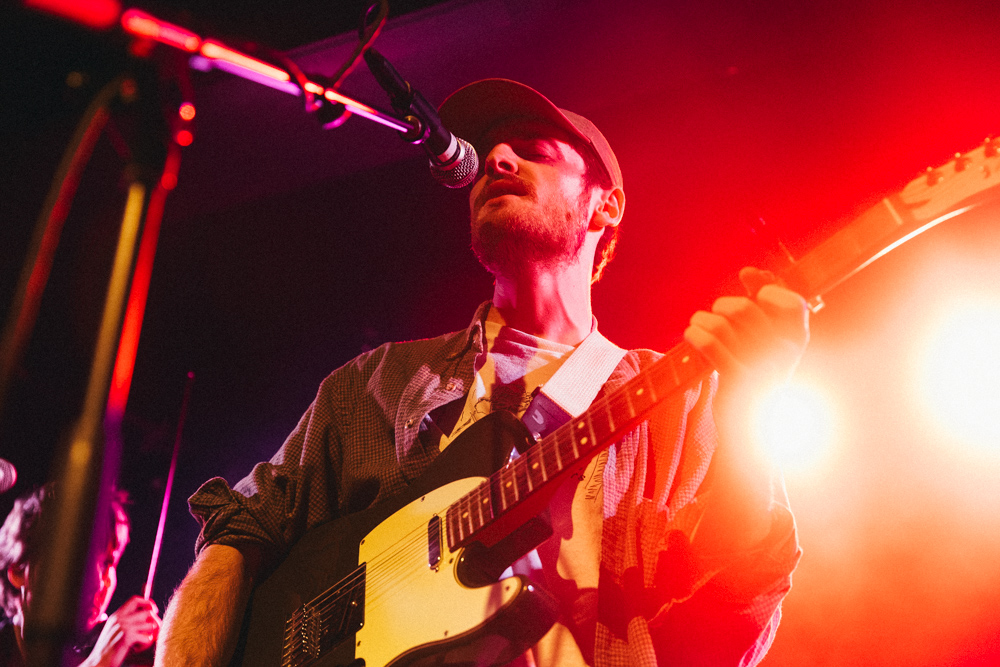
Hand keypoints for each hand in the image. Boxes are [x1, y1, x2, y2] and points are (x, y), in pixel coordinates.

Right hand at [85, 596, 160, 666]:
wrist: (98, 662)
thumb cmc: (109, 648)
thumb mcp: (115, 629)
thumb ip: (127, 620)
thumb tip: (150, 611)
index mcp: (117, 615)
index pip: (135, 599)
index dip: (148, 603)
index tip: (153, 611)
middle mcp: (120, 618)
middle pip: (149, 613)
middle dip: (154, 623)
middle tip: (150, 633)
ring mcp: (124, 627)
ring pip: (151, 625)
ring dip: (150, 635)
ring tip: (140, 642)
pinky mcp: (127, 637)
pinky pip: (148, 638)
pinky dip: (146, 645)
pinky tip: (137, 649)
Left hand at [684, 266, 808, 390]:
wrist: (751, 424)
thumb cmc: (756, 372)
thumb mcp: (767, 337)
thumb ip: (763, 303)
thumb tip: (750, 272)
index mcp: (797, 339)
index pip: (791, 302)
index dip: (767, 289)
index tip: (748, 286)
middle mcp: (784, 353)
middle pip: (744, 309)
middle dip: (721, 306)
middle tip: (714, 315)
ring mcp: (762, 368)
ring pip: (721, 325)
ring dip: (702, 320)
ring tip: (697, 324)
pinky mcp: (738, 381)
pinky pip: (712, 345)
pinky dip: (696, 335)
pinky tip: (692, 335)